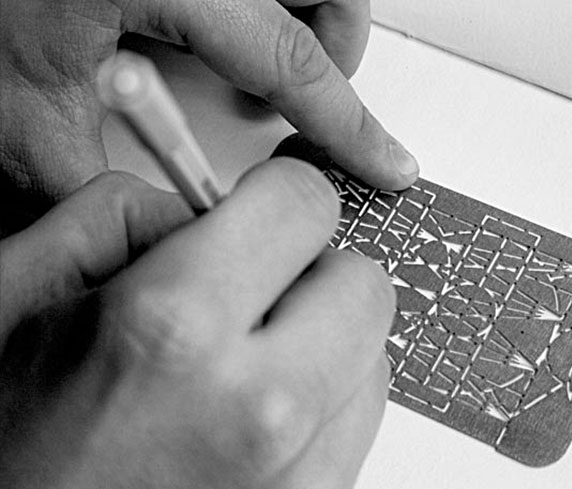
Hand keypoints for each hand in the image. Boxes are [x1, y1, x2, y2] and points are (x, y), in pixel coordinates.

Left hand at [0, 0, 418, 231]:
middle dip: (339, 46)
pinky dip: (271, 4)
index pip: (290, 58)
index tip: (388, 164)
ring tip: (264, 70)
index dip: (348, 123)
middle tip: (311, 99)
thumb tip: (160, 236)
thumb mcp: (23, 121)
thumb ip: (100, 190)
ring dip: (310, 21)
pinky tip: (223, 36)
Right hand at [0, 161, 393, 488]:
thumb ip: (118, 217)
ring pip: (371, 359)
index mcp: (173, 332)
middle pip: (364, 286)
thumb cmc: (9, 447)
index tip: (264, 211)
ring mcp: (300, 482)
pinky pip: (356, 428)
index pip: (304, 205)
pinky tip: (252, 423)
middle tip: (260, 292)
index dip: (279, 195)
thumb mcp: (21, 294)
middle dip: (315, 272)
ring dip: (321, 345)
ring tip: (245, 370)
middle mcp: (257, 414)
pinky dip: (320, 409)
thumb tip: (200, 205)